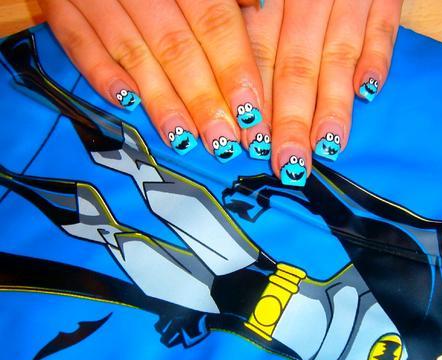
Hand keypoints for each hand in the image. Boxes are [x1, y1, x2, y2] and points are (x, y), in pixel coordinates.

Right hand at [39, 0, 267, 160]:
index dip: (234, 70)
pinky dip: (100, 73)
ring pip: (133, 52)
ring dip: (160, 99)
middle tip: (223, 142)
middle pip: (177, 48)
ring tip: (184, 138)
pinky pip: (76, 42)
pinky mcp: (60, 4)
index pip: (215, 23)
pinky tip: (124, 104)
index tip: (251, 115)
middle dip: (203, 99)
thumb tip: (261, 7)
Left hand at [242, 0, 402, 185]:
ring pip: (338, 53)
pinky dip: (378, 57)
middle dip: (292, 119)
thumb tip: (237, 89)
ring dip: (333, 103)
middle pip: (297, 65)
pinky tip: (369, 92)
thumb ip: (250, 26)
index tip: (253, 144)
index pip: (259, 57)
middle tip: (291, 163)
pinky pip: (384, 25)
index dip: (257, 103)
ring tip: (328, 145)